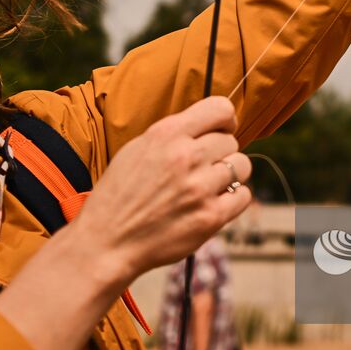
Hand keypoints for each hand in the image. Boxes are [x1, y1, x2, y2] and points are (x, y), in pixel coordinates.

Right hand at [73, 96, 252, 283]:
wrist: (107, 241)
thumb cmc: (120, 195)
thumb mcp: (138, 149)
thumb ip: (174, 135)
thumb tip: (210, 127)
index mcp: (166, 134)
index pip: (220, 108)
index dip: (226, 119)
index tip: (222, 130)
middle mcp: (186, 156)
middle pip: (231, 141)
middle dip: (220, 152)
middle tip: (202, 168)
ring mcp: (200, 188)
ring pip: (241, 166)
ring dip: (229, 175)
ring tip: (208, 186)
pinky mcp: (210, 217)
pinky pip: (243, 196)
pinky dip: (233, 199)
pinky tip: (213, 203)